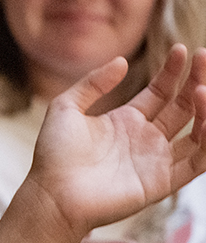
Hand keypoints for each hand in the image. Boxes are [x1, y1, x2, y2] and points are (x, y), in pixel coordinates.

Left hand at [26, 46, 205, 242]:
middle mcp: (146, 140)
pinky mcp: (163, 182)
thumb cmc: (54, 154)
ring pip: (197, 132)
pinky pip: (198, 162)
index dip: (173, 72)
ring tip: (202, 89)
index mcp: (126, 122)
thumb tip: (122, 61)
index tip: (181, 49)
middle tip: (204, 57)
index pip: (160, 92)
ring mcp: (156, 160)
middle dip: (196, 81)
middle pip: (183, 107)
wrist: (53, 193)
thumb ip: (93, 83)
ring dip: (205, 110)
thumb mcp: (66, 107)